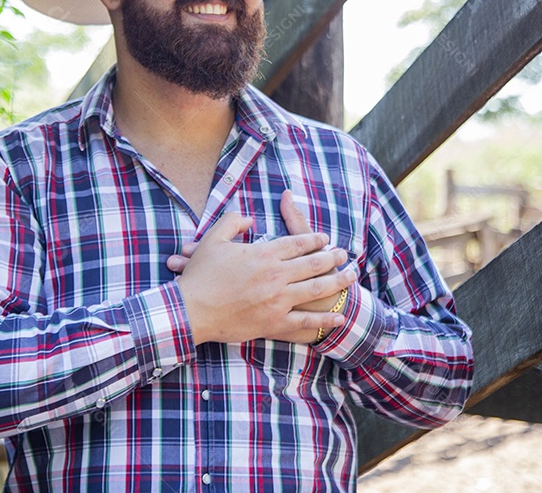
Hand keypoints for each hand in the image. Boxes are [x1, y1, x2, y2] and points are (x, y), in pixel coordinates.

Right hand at [170, 206, 353, 344]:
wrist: (190, 311)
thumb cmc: (200, 276)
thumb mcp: (212, 239)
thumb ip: (232, 222)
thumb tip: (249, 217)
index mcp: (263, 253)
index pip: (297, 243)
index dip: (314, 239)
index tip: (325, 238)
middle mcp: (275, 275)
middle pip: (313, 263)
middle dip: (332, 257)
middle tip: (345, 254)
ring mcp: (277, 301)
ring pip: (316, 289)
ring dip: (337, 282)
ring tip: (350, 276)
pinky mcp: (274, 323)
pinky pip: (305, 321)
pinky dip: (324, 319)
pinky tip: (338, 317)